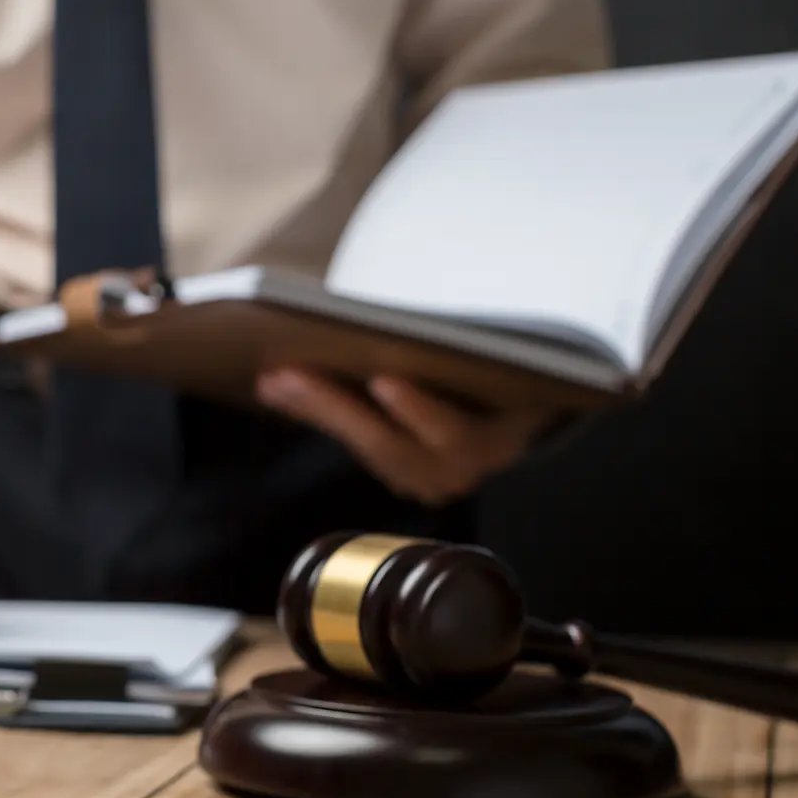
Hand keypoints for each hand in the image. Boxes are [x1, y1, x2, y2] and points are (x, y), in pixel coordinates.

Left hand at [256, 369, 552, 505]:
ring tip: (272, 378)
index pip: (455, 429)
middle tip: (288, 375)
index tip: (382, 381)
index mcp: (499, 437)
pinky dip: (320, 414)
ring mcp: (432, 477)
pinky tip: (282, 388)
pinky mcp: (404, 474)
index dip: (419, 410)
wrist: (525, 409)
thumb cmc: (510, 370)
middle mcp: (465, 467)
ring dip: (314, 410)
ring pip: (365, 447)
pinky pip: (357, 444)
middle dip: (334, 407)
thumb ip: (464, 350)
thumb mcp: (501, 359)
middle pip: (391, 444)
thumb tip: (400, 319)